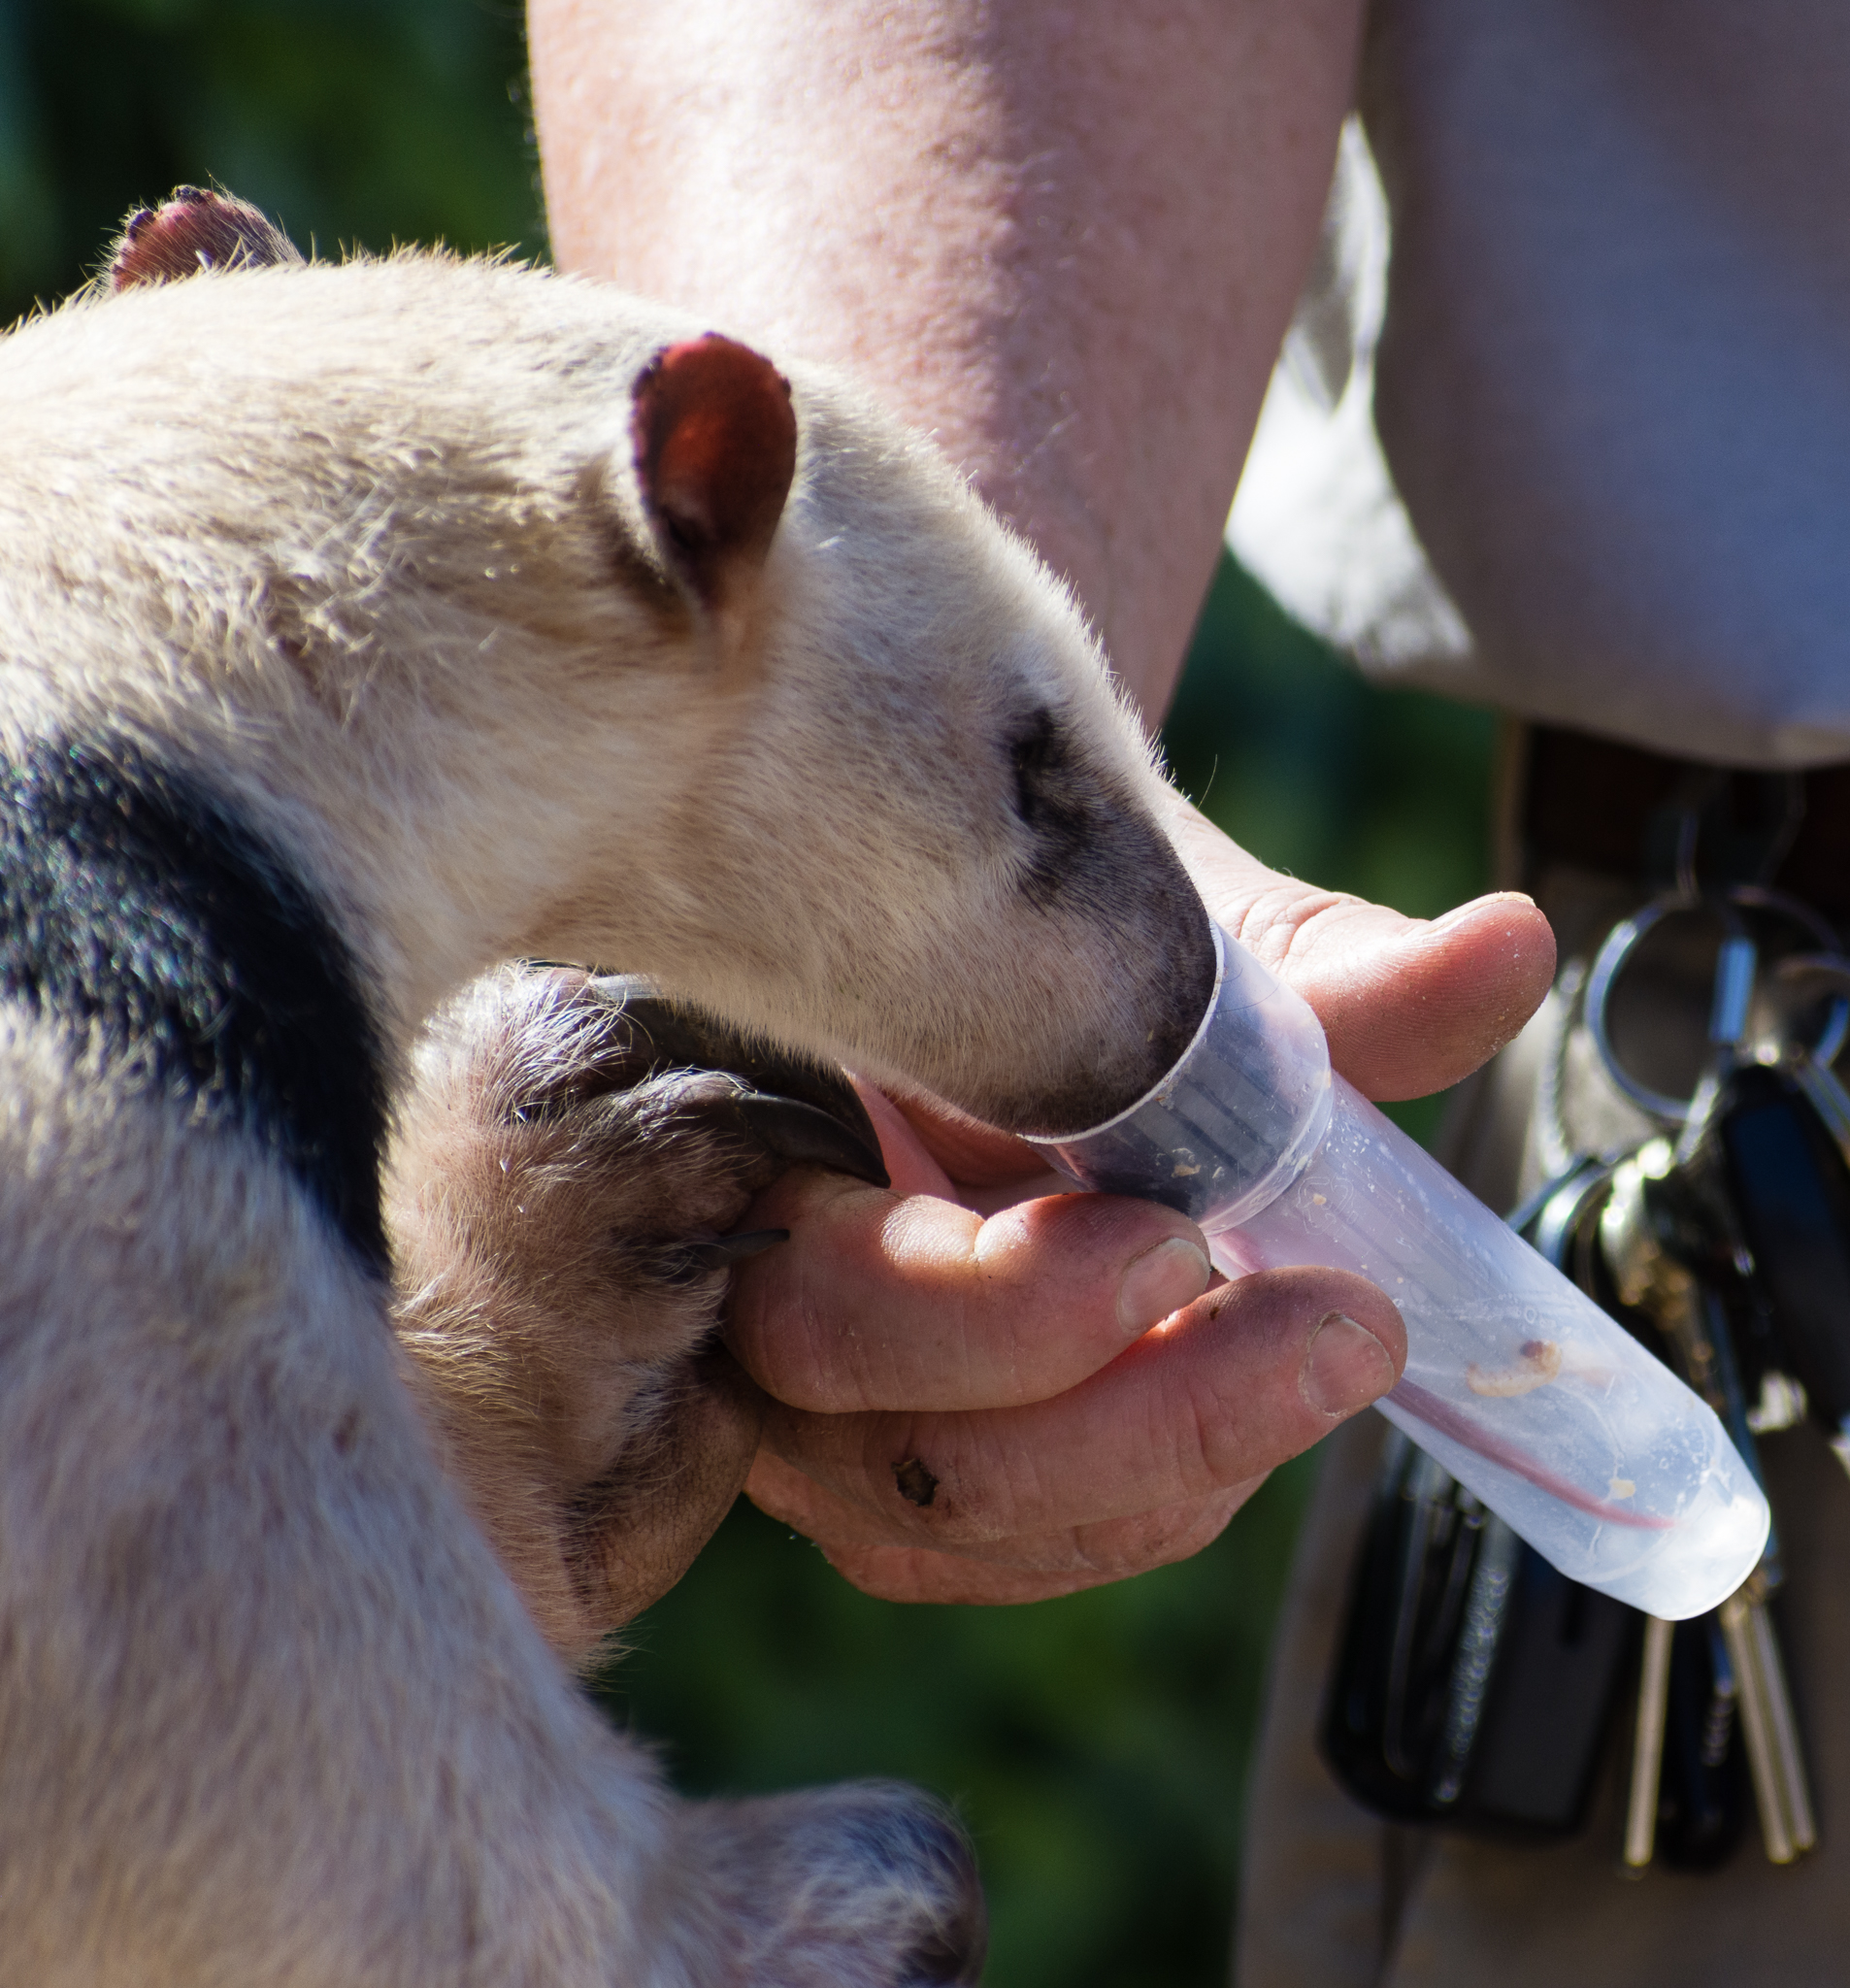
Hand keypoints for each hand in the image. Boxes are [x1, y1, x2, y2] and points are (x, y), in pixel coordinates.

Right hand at [725, 800, 1555, 1601]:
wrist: (982, 936)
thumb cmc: (1041, 920)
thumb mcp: (1161, 923)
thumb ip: (1307, 966)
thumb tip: (1507, 955)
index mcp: (752, 1116)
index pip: (802, 1271)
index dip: (986, 1310)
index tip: (1177, 1249)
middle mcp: (747, 1274)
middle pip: (868, 1442)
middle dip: (1115, 1423)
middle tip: (1329, 1337)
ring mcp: (805, 1380)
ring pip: (927, 1519)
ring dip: (1149, 1479)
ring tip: (1319, 1361)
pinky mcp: (887, 1441)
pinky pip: (983, 1539)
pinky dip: (1138, 1501)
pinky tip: (1250, 1412)